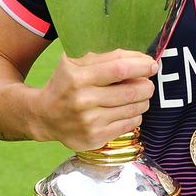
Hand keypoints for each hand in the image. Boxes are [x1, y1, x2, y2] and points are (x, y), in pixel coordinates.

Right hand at [30, 49, 157, 151]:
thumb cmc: (67, 84)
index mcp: (78, 77)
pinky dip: (135, 115)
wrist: (44, 116)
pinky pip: (131, 124)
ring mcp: (90, 121)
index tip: (152, 65)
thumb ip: (108, 58)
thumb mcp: (77, 63)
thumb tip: (143, 59)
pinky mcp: (96, 137)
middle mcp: (83, 100)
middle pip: (133, 90)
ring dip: (143, 100)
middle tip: (147, 83)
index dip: (142, 66)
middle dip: (147, 85)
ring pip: (136, 108)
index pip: (120, 69)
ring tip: (136, 96)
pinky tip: (126, 110)